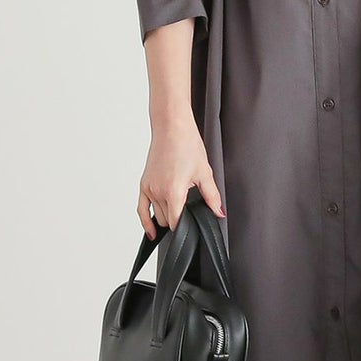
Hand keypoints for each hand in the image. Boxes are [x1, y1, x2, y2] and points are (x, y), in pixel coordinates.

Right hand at [137, 109, 225, 240]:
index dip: (186, 229)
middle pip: (167, 221)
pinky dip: (146, 221)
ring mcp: (149, 188)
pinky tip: (152, 232)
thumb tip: (219, 213)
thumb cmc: (187, 145)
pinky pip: (142, 209)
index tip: (193, 230)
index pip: (176, 223)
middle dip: (178, 221)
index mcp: (173, 192)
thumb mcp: (204, 173)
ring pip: (157, 216)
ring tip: (180, 207)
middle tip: (191, 213)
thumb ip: (212, 197)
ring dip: (167, 216)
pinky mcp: (144, 184)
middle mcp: (158, 192)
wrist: (172, 127)